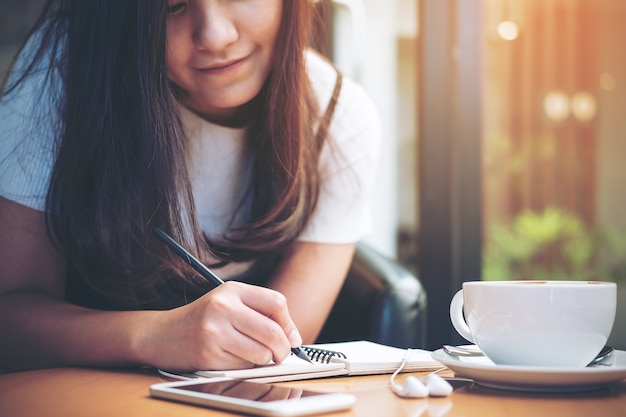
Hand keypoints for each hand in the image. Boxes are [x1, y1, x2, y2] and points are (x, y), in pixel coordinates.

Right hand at [141, 281, 302, 370]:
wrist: (160, 333)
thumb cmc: (201, 319)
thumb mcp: (227, 303)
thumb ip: (259, 312)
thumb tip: (293, 336)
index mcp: (231, 290)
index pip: (276, 303)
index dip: (289, 323)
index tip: (291, 337)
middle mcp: (223, 307)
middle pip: (272, 332)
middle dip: (284, 349)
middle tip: (282, 355)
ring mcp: (214, 331)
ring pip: (261, 353)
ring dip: (265, 360)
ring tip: (256, 356)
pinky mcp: (208, 354)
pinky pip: (243, 366)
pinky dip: (245, 367)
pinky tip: (233, 358)